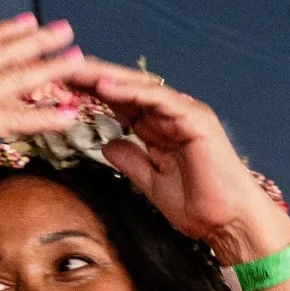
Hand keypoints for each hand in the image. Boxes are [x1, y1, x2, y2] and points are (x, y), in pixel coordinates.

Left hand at [60, 58, 289, 260]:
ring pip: (141, 88)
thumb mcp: (150, 182)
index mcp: (161, 128)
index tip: (61, 86)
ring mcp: (186, 114)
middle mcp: (173, 115)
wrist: (228, 223)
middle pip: (128, 89)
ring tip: (77, 70)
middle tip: (61, 68)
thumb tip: (106, 145)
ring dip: (107, 78)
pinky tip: (105, 86)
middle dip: (94, 77)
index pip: (121, 103)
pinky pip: (160, 100)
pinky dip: (132, 92)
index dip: (92, 92)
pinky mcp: (196, 120)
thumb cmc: (197, 206)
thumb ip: (130, 160)